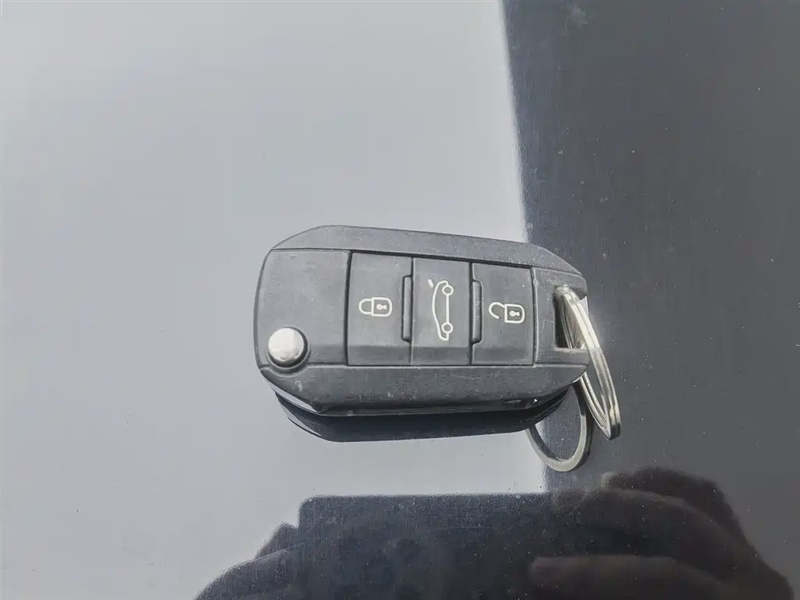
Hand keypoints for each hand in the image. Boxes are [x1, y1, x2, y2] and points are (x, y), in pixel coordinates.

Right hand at [529, 468, 792, 598]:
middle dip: (612, 511)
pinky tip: (639, 482)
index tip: (537, 571)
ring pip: (699, 504)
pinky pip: (715, 505)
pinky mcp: (750, 557)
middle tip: (559, 508)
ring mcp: (754, 565)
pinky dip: (674, 485)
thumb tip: (549, 594)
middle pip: (677, 525)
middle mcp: (750, 582)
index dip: (593, 573)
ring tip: (598, 487)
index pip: (656, 577)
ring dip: (644, 488)